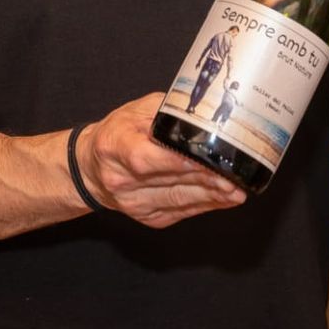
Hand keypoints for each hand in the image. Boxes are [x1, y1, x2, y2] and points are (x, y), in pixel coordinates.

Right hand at [77, 93, 246, 228]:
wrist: (92, 168)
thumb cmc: (118, 134)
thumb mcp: (136, 111)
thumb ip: (167, 111)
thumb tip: (205, 111)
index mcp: (114, 146)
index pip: (146, 159)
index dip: (177, 162)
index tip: (205, 160)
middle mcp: (120, 179)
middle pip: (169, 181)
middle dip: (205, 180)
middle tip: (234, 176)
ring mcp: (133, 202)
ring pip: (178, 200)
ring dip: (210, 196)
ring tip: (236, 189)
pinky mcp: (147, 217)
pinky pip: (180, 211)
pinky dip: (204, 205)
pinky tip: (223, 198)